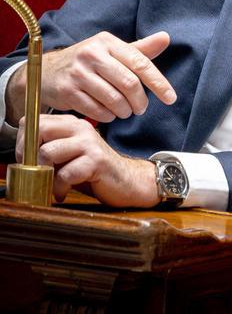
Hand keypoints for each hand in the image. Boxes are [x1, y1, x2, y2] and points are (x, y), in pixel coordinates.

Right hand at [5, 31, 175, 124]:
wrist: (47, 71)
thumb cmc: (89, 62)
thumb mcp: (112, 51)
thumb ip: (140, 49)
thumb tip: (166, 37)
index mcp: (107, 42)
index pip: (141, 63)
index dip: (159, 83)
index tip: (171, 98)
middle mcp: (91, 54)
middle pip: (129, 83)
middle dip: (140, 101)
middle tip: (141, 108)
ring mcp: (77, 72)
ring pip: (114, 99)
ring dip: (125, 111)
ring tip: (125, 111)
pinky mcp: (66, 91)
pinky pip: (97, 110)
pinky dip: (108, 116)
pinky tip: (108, 113)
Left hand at [17, 114, 158, 206]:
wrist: (129, 181)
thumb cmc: (94, 171)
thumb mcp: (69, 155)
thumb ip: (49, 148)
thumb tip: (20, 155)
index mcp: (72, 124)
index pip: (34, 121)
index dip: (23, 141)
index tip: (28, 159)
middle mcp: (81, 128)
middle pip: (39, 130)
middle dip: (29, 154)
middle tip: (36, 171)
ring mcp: (89, 143)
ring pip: (47, 152)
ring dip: (44, 174)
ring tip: (52, 184)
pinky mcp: (96, 160)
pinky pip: (65, 174)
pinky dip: (59, 188)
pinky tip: (64, 192)